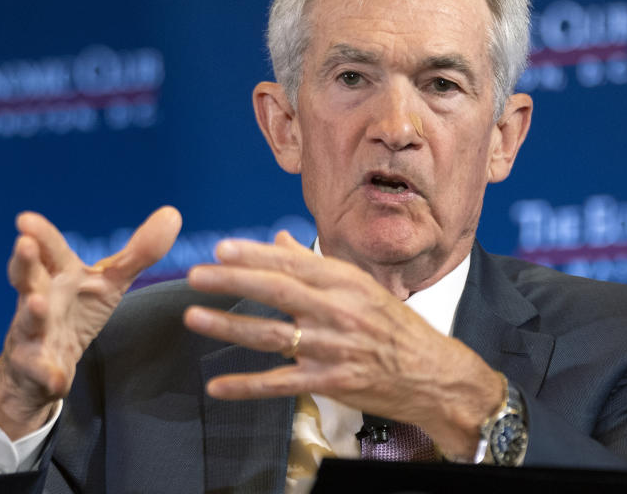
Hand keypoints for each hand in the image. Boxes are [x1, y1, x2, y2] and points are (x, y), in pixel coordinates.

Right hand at [0, 206, 181, 438]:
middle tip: (23, 243)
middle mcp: (39, 297)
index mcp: (57, 274)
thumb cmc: (77, 309)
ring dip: (33, 311)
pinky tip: (58, 379)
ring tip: (37, 303)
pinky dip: (49, 373)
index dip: (40, 234)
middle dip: (24, 262)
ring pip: (29, 320)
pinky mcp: (37, 367)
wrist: (44, 363)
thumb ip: (139, 252)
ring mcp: (34, 332)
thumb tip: (173, 213)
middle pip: (27, 277)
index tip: (26, 218)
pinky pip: (41, 371)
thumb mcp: (110, 281)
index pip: (49, 249)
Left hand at [183, 231, 503, 457]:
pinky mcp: (329, 382)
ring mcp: (331, 348)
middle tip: (196, 275)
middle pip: (276, 291)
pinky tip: (218, 386)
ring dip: (229, 326)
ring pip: (271, 335)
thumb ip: (315, 265)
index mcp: (345, 282)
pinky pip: (279, 383)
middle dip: (232, 281)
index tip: (222, 248)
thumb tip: (278, 240)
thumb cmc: (395, 326)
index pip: (292, 263)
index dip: (254, 254)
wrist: (432, 374)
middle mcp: (337, 311)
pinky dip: (246, 386)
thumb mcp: (361, 287)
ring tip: (194, 317)